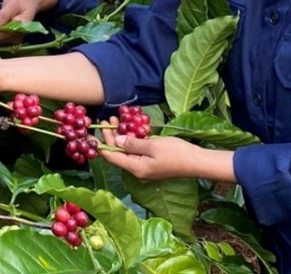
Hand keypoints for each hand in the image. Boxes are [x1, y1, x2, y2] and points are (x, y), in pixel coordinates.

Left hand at [99, 117, 235, 182]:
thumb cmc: (176, 153)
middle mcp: (138, 170)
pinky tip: (132, 128)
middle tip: (108, 119)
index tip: (94, 132)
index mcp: (136, 168)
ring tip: (118, 119)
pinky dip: (132, 140)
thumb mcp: (153, 145)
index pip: (112, 157)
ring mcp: (145, 167)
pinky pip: (137, 151)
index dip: (102, 145)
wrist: (196, 161)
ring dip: (122, 136)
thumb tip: (117, 141)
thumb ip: (133, 143)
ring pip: (127, 151)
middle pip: (119, 153)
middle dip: (112, 136)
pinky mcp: (151, 163)